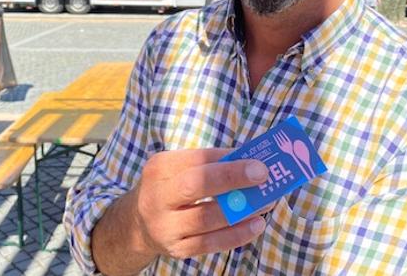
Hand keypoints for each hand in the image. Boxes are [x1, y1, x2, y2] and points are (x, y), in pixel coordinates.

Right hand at [129, 149, 270, 260]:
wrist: (138, 224)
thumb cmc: (171, 187)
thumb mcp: (179, 168)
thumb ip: (210, 163)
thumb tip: (252, 160)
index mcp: (160, 168)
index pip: (196, 159)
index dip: (228, 159)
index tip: (257, 159)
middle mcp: (157, 196)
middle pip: (195, 185)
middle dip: (231, 178)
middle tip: (263, 174)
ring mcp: (165, 226)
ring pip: (207, 218)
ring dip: (242, 209)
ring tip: (268, 201)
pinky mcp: (177, 249)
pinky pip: (211, 243)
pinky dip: (237, 234)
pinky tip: (257, 224)